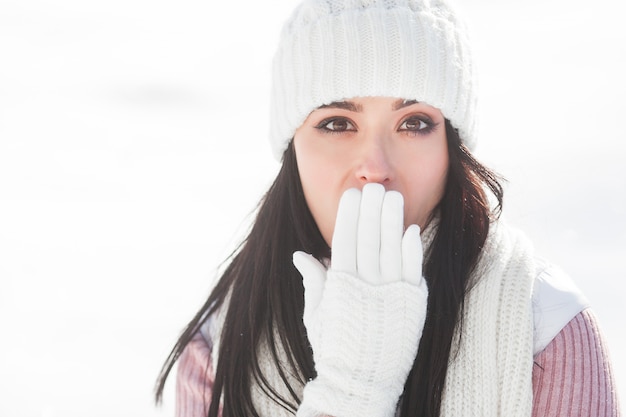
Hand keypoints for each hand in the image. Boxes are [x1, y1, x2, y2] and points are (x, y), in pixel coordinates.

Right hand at [293, 183, 427, 416]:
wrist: (361, 385)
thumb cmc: (335, 349)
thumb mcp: (316, 315)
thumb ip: (313, 281)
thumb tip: (301, 254)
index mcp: (340, 286)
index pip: (344, 240)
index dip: (348, 216)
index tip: (351, 195)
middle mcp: (365, 286)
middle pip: (368, 238)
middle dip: (371, 210)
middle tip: (374, 188)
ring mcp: (390, 295)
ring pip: (391, 248)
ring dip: (392, 221)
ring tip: (393, 197)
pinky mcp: (411, 306)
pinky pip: (412, 270)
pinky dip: (412, 249)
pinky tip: (410, 229)